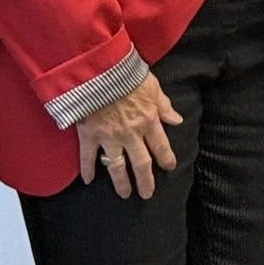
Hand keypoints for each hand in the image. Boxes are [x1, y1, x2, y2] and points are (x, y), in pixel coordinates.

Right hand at [77, 74, 182, 199]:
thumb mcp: (153, 86)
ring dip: (121, 182)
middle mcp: (131, 133)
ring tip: (124, 194)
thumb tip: (176, 120)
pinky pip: (88, 157)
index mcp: (148, 120)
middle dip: (145, 180)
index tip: (169, 168)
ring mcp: (109, 137)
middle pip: (141, 163)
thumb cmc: (126, 74)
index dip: (166, 158)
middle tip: (147, 194)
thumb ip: (164, 105)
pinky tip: (88, 180)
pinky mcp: (89, 135)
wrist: (99, 70)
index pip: (161, 145)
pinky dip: (87, 170)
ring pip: (117, 166)